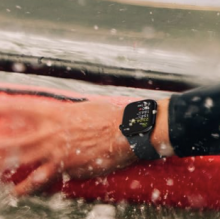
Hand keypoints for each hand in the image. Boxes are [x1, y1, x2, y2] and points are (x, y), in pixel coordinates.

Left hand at [0, 99, 136, 195]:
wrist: (128, 133)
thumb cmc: (111, 117)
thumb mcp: (87, 108)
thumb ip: (69, 112)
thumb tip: (64, 114)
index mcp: (57, 114)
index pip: (23, 109)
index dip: (5, 108)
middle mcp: (52, 134)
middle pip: (16, 141)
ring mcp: (58, 153)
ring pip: (24, 164)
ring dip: (5, 169)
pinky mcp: (68, 168)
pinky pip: (42, 179)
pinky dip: (29, 186)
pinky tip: (18, 191)